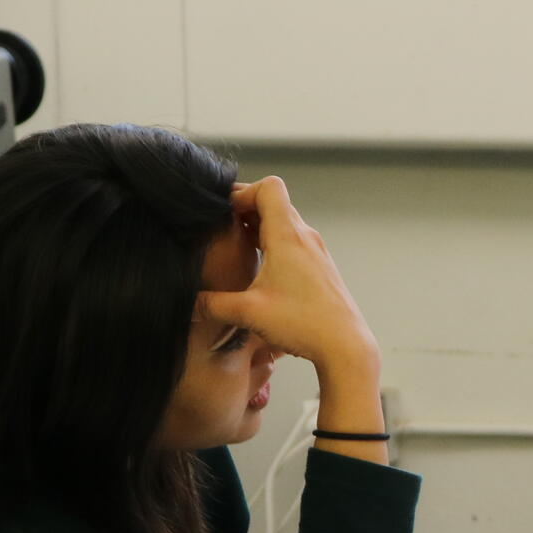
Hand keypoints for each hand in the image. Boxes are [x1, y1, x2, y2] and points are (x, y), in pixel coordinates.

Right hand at [196, 177, 378, 374]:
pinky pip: (294, 240)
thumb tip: (186, 304)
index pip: (270, 187)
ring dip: (260, 226)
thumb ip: (212, 305)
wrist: (346, 345)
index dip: (244, 191)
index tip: (224, 212)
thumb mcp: (249, 313)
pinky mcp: (320, 266)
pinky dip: (274, 242)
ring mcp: (315, 251)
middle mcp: (305, 237)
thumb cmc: (303, 323)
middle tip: (223, 226)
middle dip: (246, 209)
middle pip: (275, 202)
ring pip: (285, 222)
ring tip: (238, 245)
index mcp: (288, 236)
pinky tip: (260, 266)